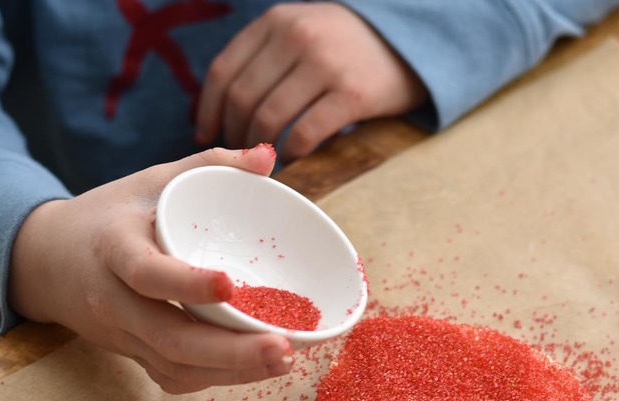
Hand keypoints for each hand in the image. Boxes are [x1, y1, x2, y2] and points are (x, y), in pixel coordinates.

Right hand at [8, 144, 293, 393]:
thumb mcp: (151, 180)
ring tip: (283, 361)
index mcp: (114, 249)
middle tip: (284, 348)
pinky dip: (215, 379)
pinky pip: (172, 377)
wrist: (47, 260)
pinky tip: (255, 370)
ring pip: (175, 366)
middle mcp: (114, 300)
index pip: (147, 273)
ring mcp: (121, 334)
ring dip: (232, 372)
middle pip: (170, 338)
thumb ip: (209, 164)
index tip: (230, 284)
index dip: (186, 282)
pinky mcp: (131, 355)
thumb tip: (268, 156)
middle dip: (230, 351)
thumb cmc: (110, 214)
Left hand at [195, 3, 427, 160]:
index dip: (208, 110)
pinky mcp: (351, 94)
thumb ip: (265, 55)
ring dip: (259, 148)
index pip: (224, 71)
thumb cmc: (345, 48)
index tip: (207, 135)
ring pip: (269, 118)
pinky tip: (292, 160)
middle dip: (235, 134)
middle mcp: (298, 37)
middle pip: (243, 98)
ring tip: (263, 160)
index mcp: (277, 22)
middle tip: (240, 154)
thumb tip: (220, 109)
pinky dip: (292, 154)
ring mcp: (325, 64)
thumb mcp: (302, 30)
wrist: (411, 44)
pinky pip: (305, 133)